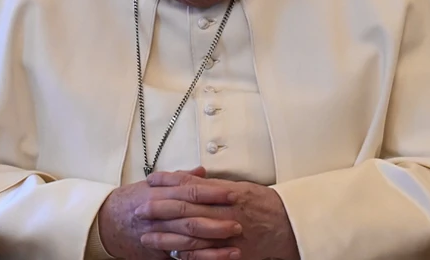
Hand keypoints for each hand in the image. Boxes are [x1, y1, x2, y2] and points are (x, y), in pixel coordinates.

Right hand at [98, 167, 244, 258]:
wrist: (104, 224)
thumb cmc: (131, 200)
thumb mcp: (151, 184)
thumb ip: (178, 178)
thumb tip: (203, 171)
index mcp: (159, 194)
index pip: (189, 192)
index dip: (212, 193)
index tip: (233, 193)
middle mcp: (158, 215)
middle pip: (190, 217)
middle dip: (216, 220)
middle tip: (239, 221)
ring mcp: (157, 235)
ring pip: (187, 240)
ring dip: (212, 244)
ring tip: (235, 244)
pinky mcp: (157, 253)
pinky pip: (181, 257)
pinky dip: (201, 259)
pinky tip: (218, 259)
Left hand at [141, 170, 299, 259]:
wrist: (290, 226)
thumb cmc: (265, 204)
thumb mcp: (240, 188)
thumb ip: (215, 185)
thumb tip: (192, 177)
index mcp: (226, 193)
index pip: (192, 185)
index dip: (169, 182)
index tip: (151, 180)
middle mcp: (225, 212)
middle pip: (186, 209)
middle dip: (160, 209)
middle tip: (139, 208)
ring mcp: (228, 234)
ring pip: (191, 235)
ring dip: (167, 236)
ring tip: (147, 236)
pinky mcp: (233, 253)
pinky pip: (206, 256)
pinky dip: (188, 255)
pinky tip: (171, 254)